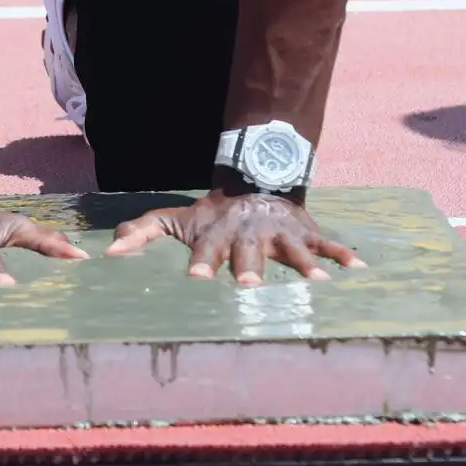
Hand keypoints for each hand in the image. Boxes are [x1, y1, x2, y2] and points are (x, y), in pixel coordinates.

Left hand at [105, 186, 363, 284]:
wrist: (254, 178)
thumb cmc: (210, 212)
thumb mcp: (174, 218)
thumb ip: (141, 234)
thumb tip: (108, 252)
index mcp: (216, 234)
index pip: (205, 251)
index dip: (201, 264)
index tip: (197, 281)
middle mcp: (248, 235)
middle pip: (249, 253)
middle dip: (250, 269)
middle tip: (250, 287)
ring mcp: (280, 233)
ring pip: (292, 250)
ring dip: (304, 266)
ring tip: (317, 284)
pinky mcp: (305, 231)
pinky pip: (327, 242)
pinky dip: (343, 254)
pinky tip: (358, 268)